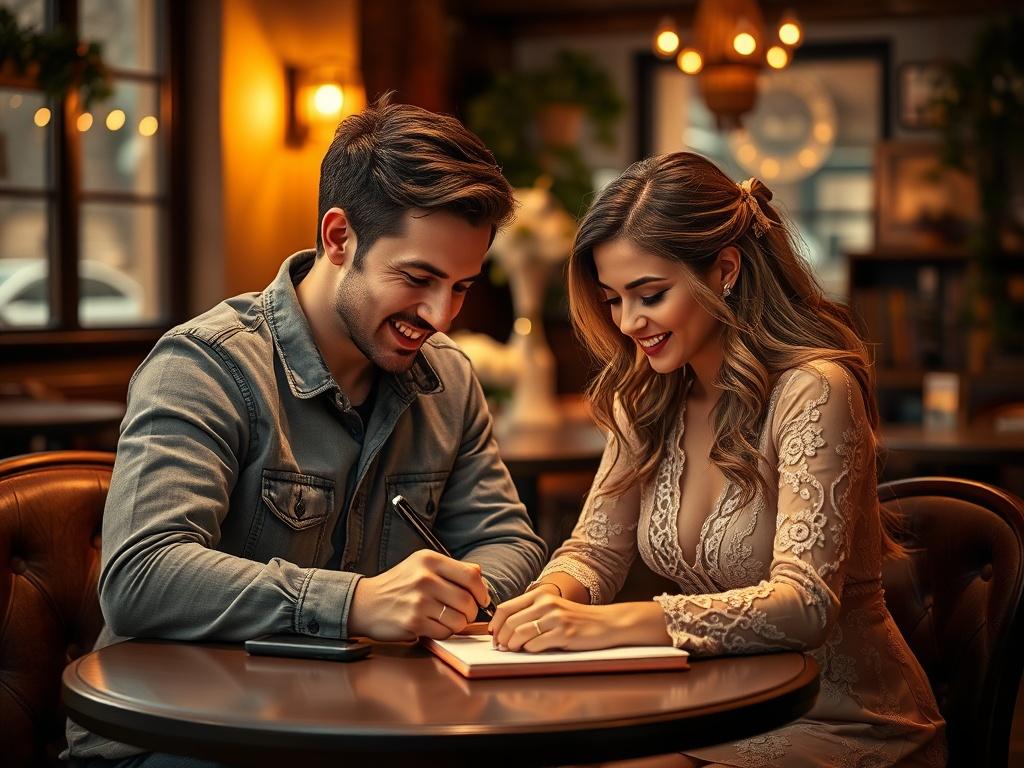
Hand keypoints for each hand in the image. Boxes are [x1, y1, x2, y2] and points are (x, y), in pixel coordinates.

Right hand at [348, 550, 489, 640]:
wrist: (364, 602)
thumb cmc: (398, 585)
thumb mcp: (420, 565)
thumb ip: (450, 568)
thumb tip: (479, 575)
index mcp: (429, 560)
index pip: (471, 576)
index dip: (482, 591)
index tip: (482, 599)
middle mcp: (425, 578)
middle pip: (468, 601)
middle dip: (471, 612)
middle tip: (465, 614)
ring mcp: (419, 601)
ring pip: (459, 619)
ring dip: (458, 624)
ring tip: (447, 620)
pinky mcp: (414, 622)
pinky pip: (444, 632)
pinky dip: (444, 632)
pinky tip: (433, 625)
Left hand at [488, 586, 622, 652]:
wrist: (605, 623)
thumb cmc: (576, 618)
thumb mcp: (552, 607)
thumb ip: (531, 612)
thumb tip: (504, 628)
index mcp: (540, 595)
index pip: (506, 608)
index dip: (495, 623)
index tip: (492, 634)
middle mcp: (546, 603)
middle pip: (510, 622)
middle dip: (501, 637)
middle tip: (500, 647)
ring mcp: (556, 618)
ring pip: (520, 633)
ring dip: (512, 645)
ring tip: (512, 650)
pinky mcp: (564, 634)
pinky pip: (536, 644)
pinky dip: (528, 650)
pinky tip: (530, 651)